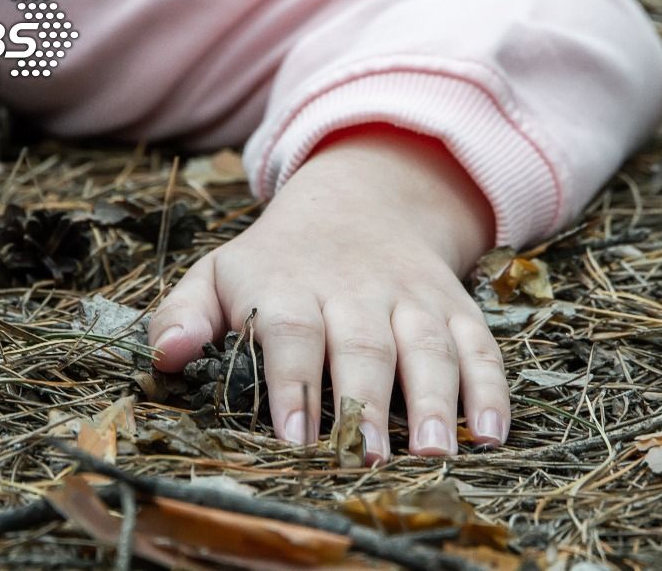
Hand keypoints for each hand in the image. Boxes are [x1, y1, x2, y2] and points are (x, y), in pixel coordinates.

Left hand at [147, 124, 509, 461]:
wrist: (362, 201)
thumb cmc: (279, 260)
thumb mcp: (220, 272)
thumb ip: (185, 312)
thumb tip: (167, 357)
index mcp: (290, 284)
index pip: (291, 332)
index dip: (294, 382)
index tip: (294, 436)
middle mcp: (356, 290)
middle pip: (364, 345)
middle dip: (367, 403)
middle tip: (369, 460)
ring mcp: (411, 298)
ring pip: (429, 346)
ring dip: (437, 400)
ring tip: (436, 453)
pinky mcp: (453, 307)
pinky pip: (479, 344)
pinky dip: (491, 387)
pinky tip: (494, 432)